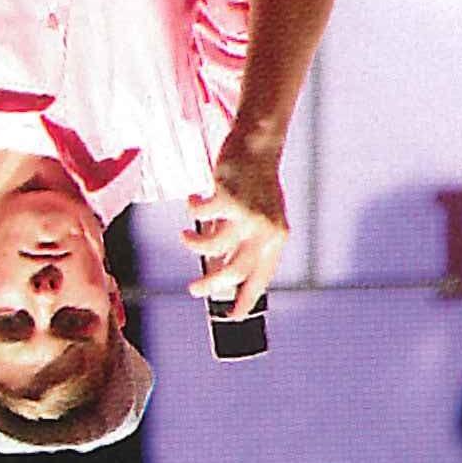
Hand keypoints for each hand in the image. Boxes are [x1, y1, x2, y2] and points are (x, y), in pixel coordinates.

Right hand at [187, 159, 291, 310]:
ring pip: (212, 247)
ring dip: (193, 245)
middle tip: (193, 290)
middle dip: (210, 285)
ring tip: (185, 237)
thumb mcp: (262, 218)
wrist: (258, 145)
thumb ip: (248, 244)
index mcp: (277, 239)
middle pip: (234, 271)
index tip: (232, 317)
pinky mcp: (229, 196)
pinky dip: (192, 210)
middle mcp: (265, 229)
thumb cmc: (258, 185)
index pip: (260, 278)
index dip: (245, 300)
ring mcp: (248, 213)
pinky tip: (193, 200)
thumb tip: (221, 272)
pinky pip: (200, 214)